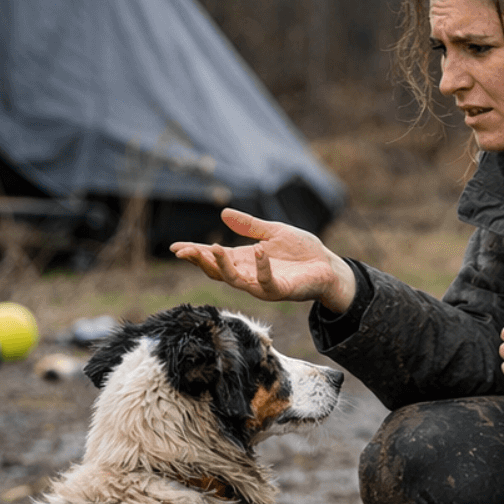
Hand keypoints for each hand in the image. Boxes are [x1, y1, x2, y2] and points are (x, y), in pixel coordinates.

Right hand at [170, 207, 358, 311]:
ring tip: (214, 249)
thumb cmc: (302, 252)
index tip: (175, 247)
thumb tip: (223, 213)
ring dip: (223, 266)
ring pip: (235, 280)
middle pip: (217, 272)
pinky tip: (258, 251)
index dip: (195, 252)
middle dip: (200, 261)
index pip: (214, 257)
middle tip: (184, 252)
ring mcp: (263, 285)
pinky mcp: (280, 290)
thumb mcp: (273, 232)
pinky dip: (261, 267)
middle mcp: (249, 274)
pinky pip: (266, 282)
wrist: (329, 266)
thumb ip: (250, 226)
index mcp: (245, 260)